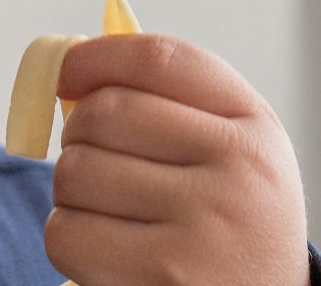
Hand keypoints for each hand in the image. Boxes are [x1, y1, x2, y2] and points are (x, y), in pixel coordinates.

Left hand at [45, 34, 308, 285]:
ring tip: (105, 211)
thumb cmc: (230, 226)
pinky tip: (103, 250)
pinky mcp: (161, 278)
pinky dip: (68, 238)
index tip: (66, 71)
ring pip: (76, 172)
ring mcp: (203, 229)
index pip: (159, 60)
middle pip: (106, 112)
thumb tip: (71, 67)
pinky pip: (67, 233)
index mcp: (254, 129)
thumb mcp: (231, 157)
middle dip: (77, 134)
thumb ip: (170, 105)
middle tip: (90, 157)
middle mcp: (238, 172)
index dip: (97, 56)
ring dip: (70, 191)